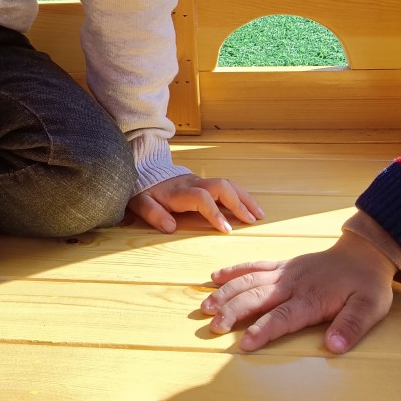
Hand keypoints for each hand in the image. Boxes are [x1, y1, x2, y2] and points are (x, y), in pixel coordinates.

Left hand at [127, 173, 264, 233]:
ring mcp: (200, 180)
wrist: (143, 170)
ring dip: (244, 198)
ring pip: (227, 184)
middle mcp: (193, 183)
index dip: (215, 212)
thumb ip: (153, 214)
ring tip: (259, 215)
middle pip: (221, 186)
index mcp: (179, 191)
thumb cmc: (144, 191)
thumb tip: (170, 226)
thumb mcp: (141, 203)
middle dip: (238, 203)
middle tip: (251, 221)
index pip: (202, 198)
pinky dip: (240, 195)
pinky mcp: (204, 182)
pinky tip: (250, 207)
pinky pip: (226, 186)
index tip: (226, 230)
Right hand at [201, 231, 395, 352]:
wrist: (363, 253)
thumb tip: (333, 347)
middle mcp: (292, 283)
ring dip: (226, 292)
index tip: (243, 344)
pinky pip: (253, 265)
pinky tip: (215, 277)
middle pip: (257, 297)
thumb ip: (350, 327)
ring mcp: (284, 272)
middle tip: (212, 326)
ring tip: (206, 306)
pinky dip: (234, 271)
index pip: (282, 317)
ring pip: (249, 280)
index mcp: (312, 298)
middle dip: (233, 311)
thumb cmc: (366, 285)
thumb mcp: (370, 308)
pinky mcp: (281, 264)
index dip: (262, 331)